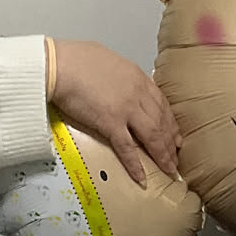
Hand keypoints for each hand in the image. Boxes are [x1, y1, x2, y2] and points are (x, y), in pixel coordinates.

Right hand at [49, 40, 181, 185]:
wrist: (58, 64)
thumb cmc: (75, 58)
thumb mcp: (108, 59)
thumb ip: (120, 74)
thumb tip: (120, 80)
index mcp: (137, 77)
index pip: (161, 104)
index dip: (171, 123)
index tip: (176, 136)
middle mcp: (137, 93)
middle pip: (161, 122)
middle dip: (171, 142)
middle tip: (176, 157)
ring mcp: (125, 109)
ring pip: (152, 135)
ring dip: (162, 155)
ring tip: (168, 169)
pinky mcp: (109, 122)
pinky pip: (126, 148)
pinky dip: (134, 164)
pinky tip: (141, 178)